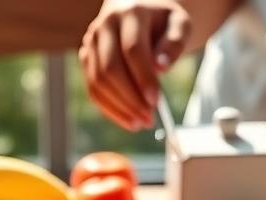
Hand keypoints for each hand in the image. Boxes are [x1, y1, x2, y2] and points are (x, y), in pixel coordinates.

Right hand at [79, 0, 191, 130]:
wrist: (140, 10)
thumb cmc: (163, 21)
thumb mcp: (179, 25)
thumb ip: (174, 43)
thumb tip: (161, 66)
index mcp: (130, 13)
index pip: (133, 49)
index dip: (143, 78)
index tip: (156, 101)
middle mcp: (105, 26)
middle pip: (110, 68)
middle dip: (130, 98)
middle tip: (149, 119)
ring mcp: (91, 42)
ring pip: (98, 81)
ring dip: (119, 107)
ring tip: (141, 123)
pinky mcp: (86, 58)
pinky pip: (93, 89)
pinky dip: (110, 109)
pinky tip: (128, 120)